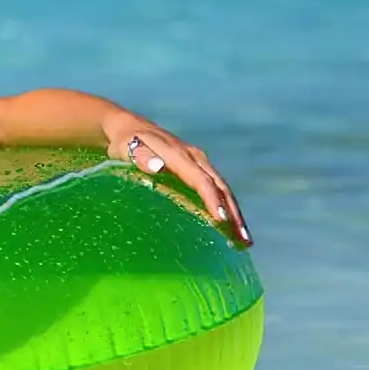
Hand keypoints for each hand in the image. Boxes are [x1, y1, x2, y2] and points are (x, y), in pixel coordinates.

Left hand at [103, 113, 251, 246]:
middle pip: (220, 187)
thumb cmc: (124, 142)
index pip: (200, 180)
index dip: (211, 199)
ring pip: (223, 190)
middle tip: (243, 241)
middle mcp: (195, 158)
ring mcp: (200, 163)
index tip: (220, 220)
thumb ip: (139, 156)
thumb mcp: (125, 147)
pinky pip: (217, 190)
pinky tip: (231, 229)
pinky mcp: (199, 169)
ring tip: (244, 241)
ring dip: (235, 215)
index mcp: (179, 154)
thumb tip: (157, 166)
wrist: (130, 128)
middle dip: (233, 213)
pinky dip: (227, 208)